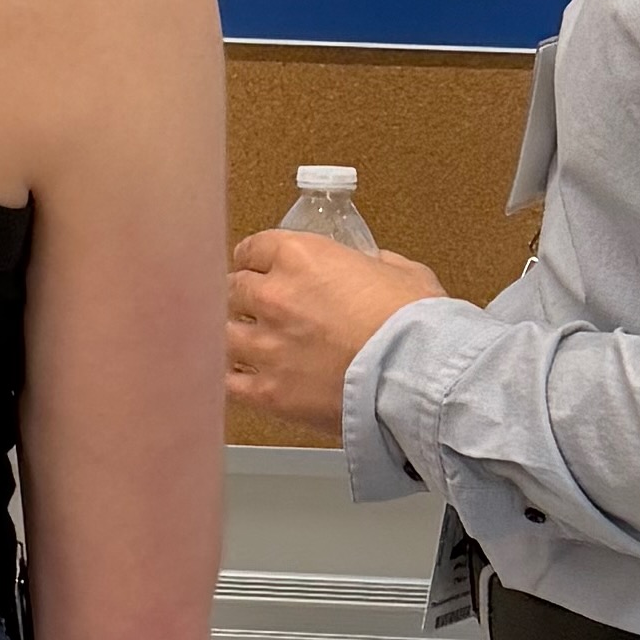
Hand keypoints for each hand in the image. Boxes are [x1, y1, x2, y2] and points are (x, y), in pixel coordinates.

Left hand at [227, 221, 441, 434]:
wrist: (416, 378)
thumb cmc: (417, 326)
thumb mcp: (404, 273)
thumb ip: (376, 264)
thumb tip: (370, 267)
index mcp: (301, 257)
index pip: (254, 248)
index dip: (255, 259)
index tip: (256, 267)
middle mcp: (274, 296)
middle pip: (233, 288)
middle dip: (242, 297)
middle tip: (252, 307)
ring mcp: (266, 345)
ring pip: (223, 332)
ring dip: (234, 335)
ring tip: (244, 343)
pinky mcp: (268, 391)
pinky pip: (229, 381)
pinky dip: (232, 378)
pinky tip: (239, 378)